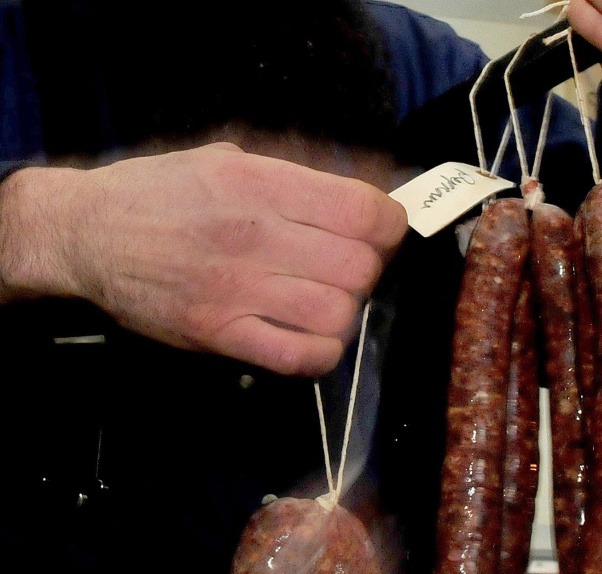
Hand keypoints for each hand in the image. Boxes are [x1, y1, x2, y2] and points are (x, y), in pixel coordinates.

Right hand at [0, 142, 407, 375]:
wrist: (85, 232)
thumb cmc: (161, 190)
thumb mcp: (229, 157)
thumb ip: (294, 174)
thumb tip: (363, 192)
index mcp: (263, 183)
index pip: (366, 212)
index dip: (389, 226)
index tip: (379, 232)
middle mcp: (256, 233)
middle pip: (360, 267)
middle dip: (367, 269)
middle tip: (346, 268)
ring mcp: (237, 288)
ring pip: (338, 313)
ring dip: (344, 310)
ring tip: (324, 299)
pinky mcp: (218, 333)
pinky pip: (298, 357)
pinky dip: (320, 352)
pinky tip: (311, 336)